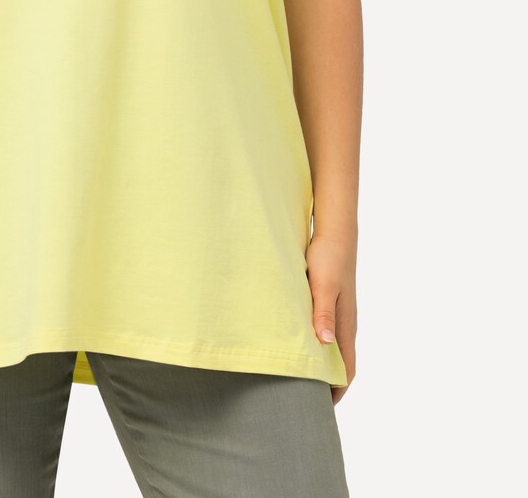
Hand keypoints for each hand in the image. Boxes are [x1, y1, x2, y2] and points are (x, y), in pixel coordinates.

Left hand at [305, 231, 356, 405]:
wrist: (334, 232)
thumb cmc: (328, 257)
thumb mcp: (323, 285)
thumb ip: (323, 313)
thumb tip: (325, 344)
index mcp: (344, 325)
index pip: (346, 370)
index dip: (336, 392)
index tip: (318, 410)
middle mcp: (343, 323)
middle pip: (339, 364)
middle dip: (326, 384)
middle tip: (302, 401)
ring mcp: (337, 313)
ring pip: (331, 349)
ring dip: (319, 366)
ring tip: (296, 379)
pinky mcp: (328, 302)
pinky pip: (323, 333)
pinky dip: (314, 346)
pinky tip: (296, 343)